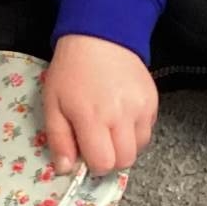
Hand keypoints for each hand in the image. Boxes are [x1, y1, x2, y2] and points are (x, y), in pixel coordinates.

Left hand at [43, 35, 157, 175]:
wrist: (100, 36)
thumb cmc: (71, 71)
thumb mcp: (53, 103)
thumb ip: (59, 139)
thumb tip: (65, 169)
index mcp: (93, 117)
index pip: (104, 163)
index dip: (94, 165)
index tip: (86, 153)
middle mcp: (122, 115)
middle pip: (125, 161)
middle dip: (111, 159)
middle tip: (98, 144)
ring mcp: (141, 108)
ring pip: (140, 148)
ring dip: (124, 146)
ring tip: (110, 128)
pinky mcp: (153, 100)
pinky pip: (148, 130)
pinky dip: (135, 131)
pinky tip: (122, 116)